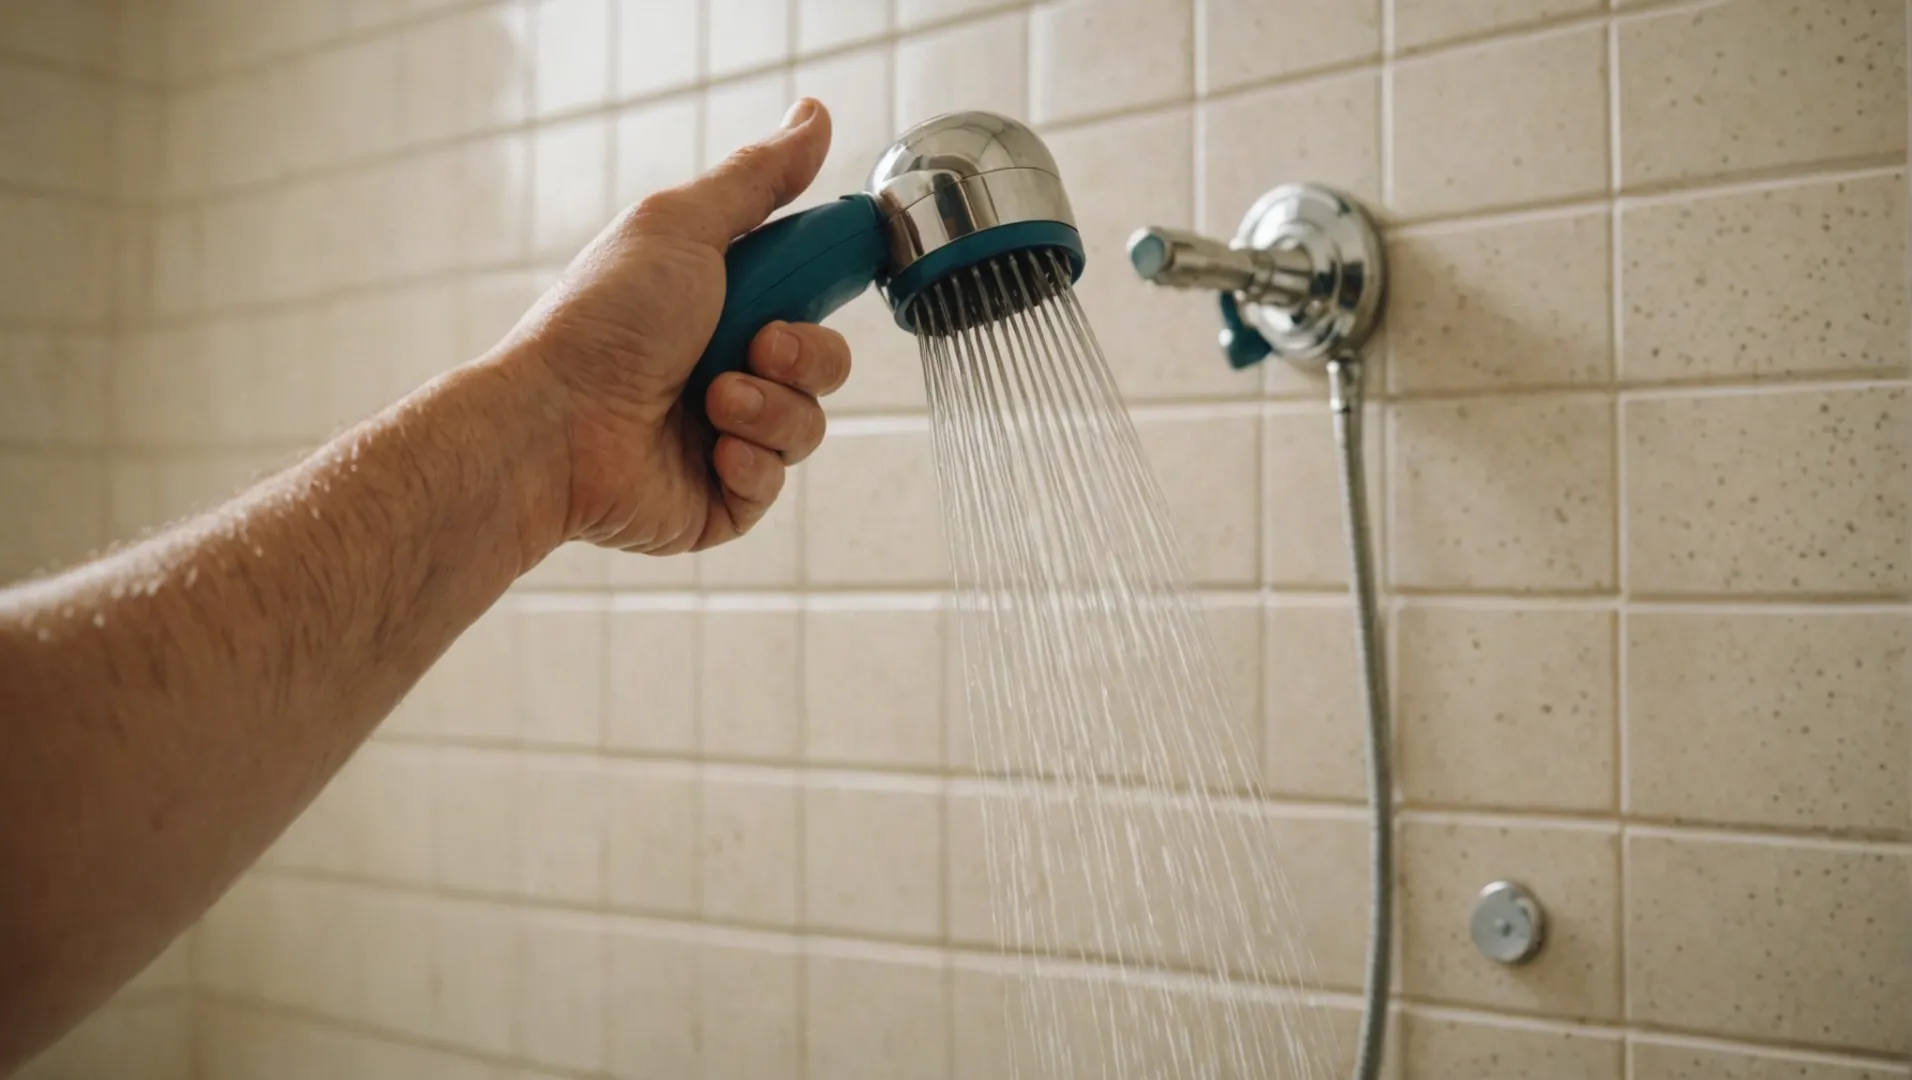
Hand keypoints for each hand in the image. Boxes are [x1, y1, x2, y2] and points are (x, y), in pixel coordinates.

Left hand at [501, 98, 849, 555]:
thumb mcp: (683, 228)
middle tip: (756, 345)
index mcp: (718, 305)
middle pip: (824, 362)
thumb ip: (757, 179)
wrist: (555, 425)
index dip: (821, 287)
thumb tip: (814, 115)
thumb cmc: (603, 322)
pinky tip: (710, 449)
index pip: (806, 294)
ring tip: (712, 401)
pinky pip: (777, 483)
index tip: (823, 274)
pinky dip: (751, 461)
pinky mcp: (720, 501)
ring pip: (808, 426)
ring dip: (770, 407)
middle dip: (804, 354)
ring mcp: (725, 438)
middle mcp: (725, 369)